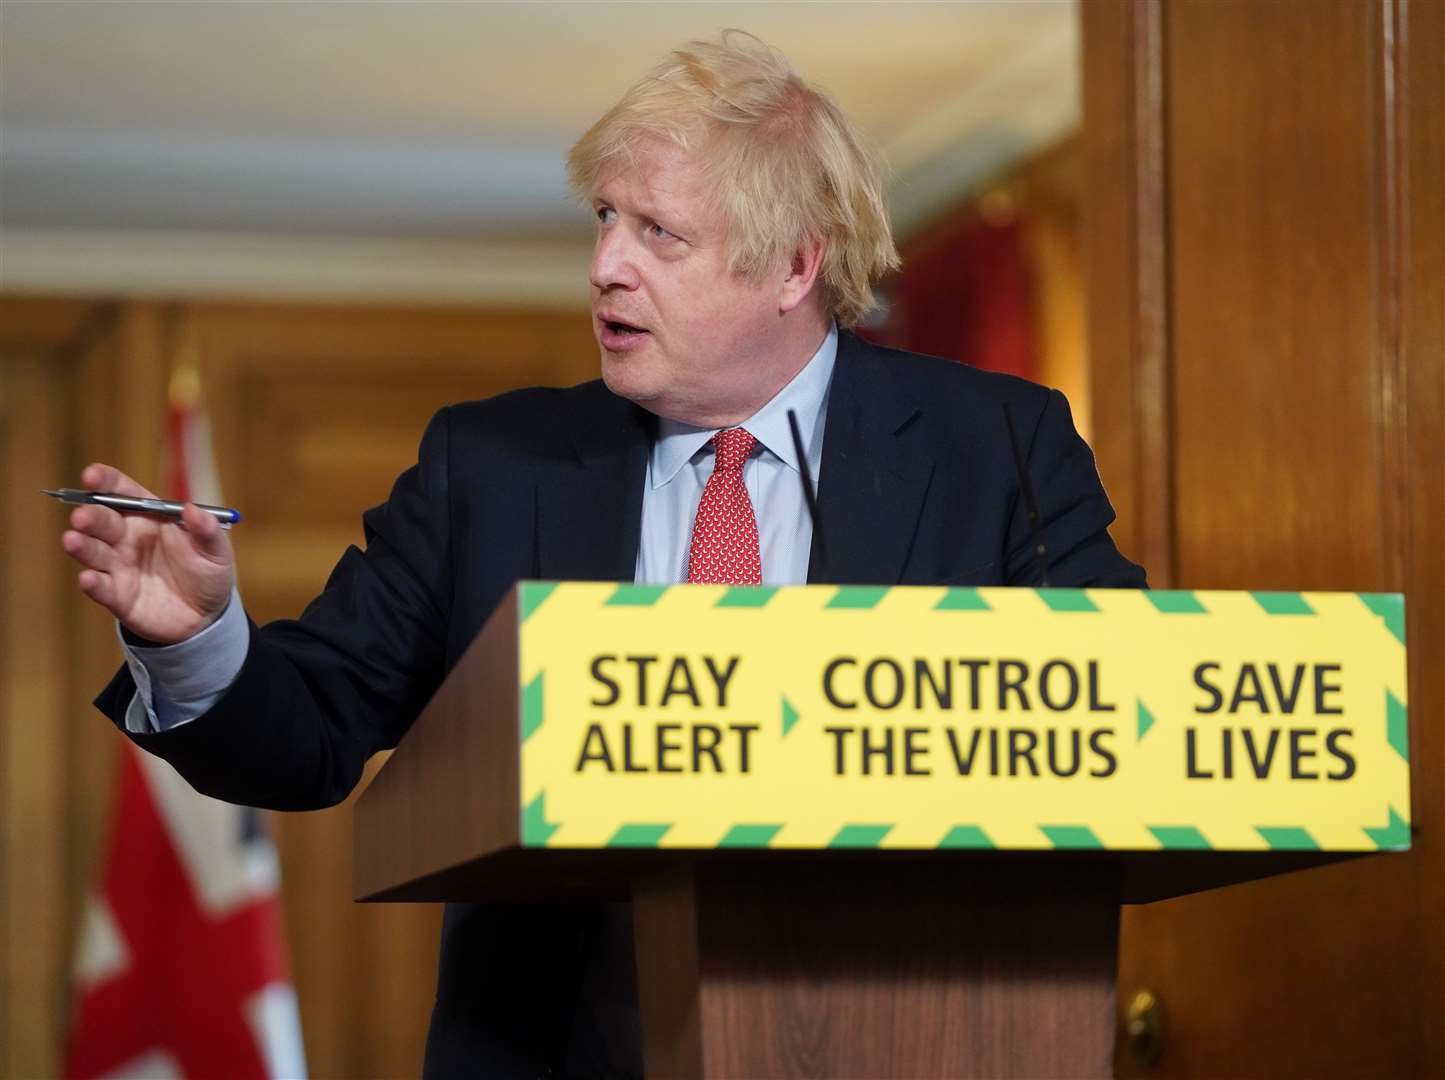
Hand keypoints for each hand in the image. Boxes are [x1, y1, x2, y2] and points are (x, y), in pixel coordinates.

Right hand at [60, 463, 236, 643]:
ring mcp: (119, 566)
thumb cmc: (208, 573)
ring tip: (72, 539)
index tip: (92, 475)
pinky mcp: (117, 596)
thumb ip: (207, 531)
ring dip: (81, 545)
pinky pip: (100, 587)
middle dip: (90, 516)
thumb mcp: (217, 551)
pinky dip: (91, 583)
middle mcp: (127, 538)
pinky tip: (88, 578)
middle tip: (82, 516)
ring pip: (92, 551)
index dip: (105, 481)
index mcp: (150, 517)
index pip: (123, 493)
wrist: (206, 616)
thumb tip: (192, 509)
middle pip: (102, 521)